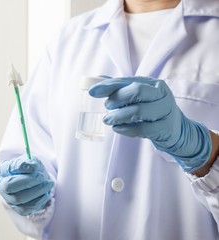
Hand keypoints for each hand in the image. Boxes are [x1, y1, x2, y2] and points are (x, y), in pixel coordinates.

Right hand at [0, 155, 53, 215]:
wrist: (34, 181)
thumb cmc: (30, 170)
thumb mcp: (31, 161)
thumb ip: (32, 162)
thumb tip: (34, 167)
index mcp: (3, 170)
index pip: (9, 168)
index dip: (23, 167)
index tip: (36, 166)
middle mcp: (2, 185)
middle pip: (9, 186)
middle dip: (28, 181)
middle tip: (42, 177)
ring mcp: (9, 199)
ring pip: (20, 199)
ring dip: (38, 191)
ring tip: (49, 184)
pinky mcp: (18, 209)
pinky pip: (27, 208)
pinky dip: (39, 201)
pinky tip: (46, 193)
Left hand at [89, 76, 211, 171]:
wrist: (176, 130)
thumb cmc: (152, 110)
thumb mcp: (139, 97)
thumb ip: (119, 89)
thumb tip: (96, 81)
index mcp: (153, 83)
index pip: (128, 81)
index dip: (108, 86)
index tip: (92, 92)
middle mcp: (162, 94)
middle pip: (137, 91)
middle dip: (117, 98)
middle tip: (107, 107)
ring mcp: (166, 111)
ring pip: (139, 111)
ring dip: (119, 116)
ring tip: (108, 120)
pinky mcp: (166, 128)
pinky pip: (143, 129)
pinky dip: (126, 129)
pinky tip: (118, 128)